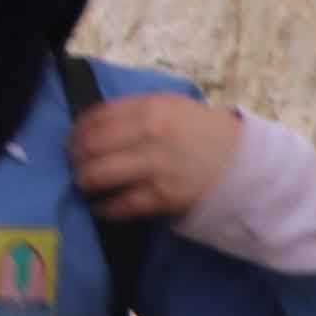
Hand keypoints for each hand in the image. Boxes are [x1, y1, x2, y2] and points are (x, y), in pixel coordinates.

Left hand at [70, 86, 244, 223]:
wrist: (241, 162)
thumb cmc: (200, 132)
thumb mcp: (170, 107)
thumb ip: (132, 111)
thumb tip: (89, 124)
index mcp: (150, 107)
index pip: (95, 118)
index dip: (77, 131)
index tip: (73, 140)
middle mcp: (150, 134)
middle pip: (90, 146)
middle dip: (75, 157)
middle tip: (75, 164)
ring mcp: (156, 166)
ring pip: (99, 175)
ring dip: (84, 182)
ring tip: (85, 184)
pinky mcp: (163, 196)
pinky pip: (121, 204)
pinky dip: (105, 208)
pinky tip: (101, 207)